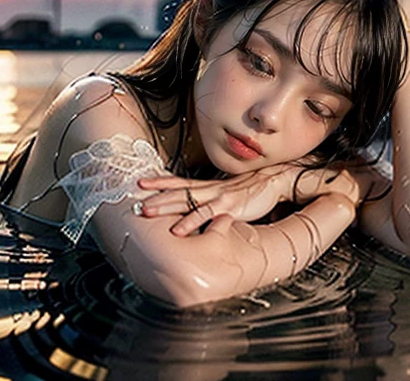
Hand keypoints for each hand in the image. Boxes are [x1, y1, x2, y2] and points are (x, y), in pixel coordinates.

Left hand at [137, 165, 297, 235]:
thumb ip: (213, 202)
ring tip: (146, 211)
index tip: (141, 181)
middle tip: (133, 199)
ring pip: (186, 200)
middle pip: (177, 191)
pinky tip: (178, 230)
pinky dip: (190, 222)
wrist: (276, 180)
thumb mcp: (229, 195)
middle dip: (155, 195)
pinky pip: (206, 215)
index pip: (180, 182)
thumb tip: (199, 210)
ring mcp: (219, 196)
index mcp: (209, 186)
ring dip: (165, 205)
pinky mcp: (229, 207)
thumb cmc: (253, 190)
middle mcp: (210, 189)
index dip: (160, 181)